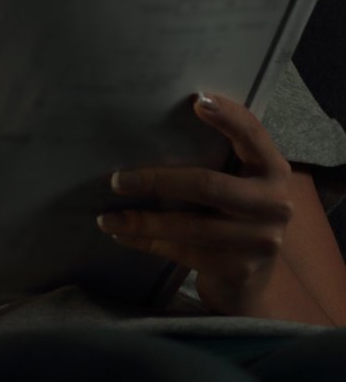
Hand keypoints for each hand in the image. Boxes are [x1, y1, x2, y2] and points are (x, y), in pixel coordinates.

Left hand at [101, 92, 295, 315]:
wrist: (249, 281)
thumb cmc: (229, 217)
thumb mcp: (233, 185)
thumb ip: (215, 160)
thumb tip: (149, 126)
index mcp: (272, 171)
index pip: (253, 135)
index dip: (228, 117)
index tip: (197, 100)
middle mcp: (274, 203)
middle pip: (208, 186)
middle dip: (156, 181)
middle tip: (115, 180)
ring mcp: (260, 240)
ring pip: (190, 226)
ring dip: (141, 220)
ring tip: (106, 218)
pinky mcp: (239, 268)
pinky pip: (182, 252)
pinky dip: (146, 242)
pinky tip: (122, 235)